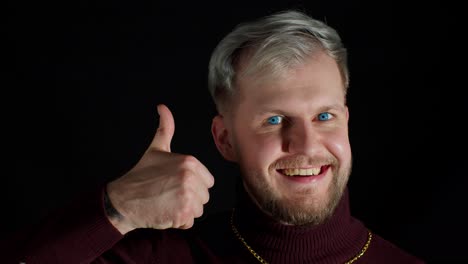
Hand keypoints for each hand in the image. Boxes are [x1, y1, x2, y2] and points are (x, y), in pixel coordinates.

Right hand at [106, 104, 214, 233]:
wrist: (123, 199)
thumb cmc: (140, 175)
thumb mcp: (156, 148)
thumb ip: (165, 128)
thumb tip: (162, 107)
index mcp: (190, 162)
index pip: (208, 181)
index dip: (193, 185)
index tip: (175, 184)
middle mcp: (191, 178)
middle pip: (204, 196)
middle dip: (189, 199)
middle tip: (168, 194)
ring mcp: (187, 196)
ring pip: (198, 210)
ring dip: (184, 211)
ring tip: (166, 202)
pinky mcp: (182, 214)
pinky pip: (189, 222)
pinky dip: (178, 222)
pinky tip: (165, 212)